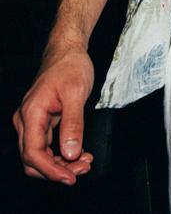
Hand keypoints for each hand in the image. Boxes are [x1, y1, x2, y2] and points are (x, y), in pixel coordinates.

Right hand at [13, 45, 95, 183]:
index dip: (51, 170)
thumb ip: (73, 124)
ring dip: (61, 163)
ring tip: (85, 162)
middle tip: (82, 170)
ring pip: (40, 155)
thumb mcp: (77, 94)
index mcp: (31, 113)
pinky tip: (78, 153)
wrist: (67, 52)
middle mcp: (26, 120)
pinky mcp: (41, 122)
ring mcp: (32, 122)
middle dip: (57, 170)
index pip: (33, 153)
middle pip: (33, 159)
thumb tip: (71, 152)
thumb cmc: (70, 67)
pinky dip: (61, 153)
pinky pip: (47, 145)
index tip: (69, 177)